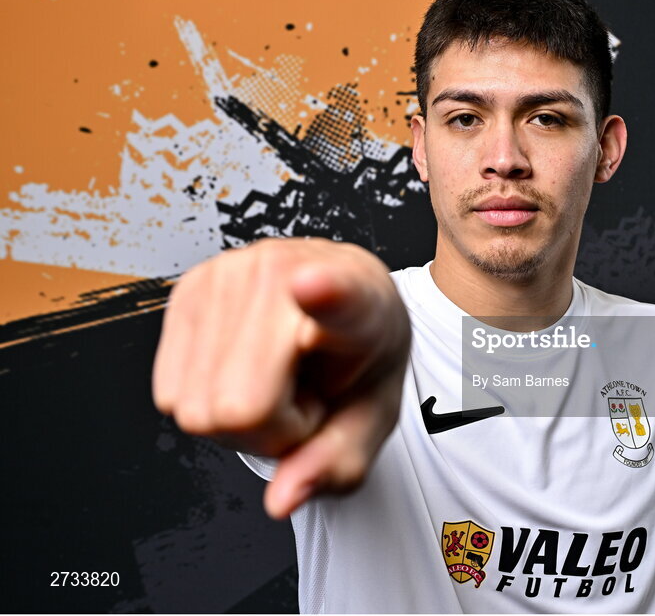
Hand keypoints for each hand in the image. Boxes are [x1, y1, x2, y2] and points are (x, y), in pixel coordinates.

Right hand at [152, 237, 410, 518]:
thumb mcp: (371, 419)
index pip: (339, 296)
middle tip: (301, 399)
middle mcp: (288, 271)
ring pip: (193, 407)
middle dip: (270, 430)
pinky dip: (205, 399)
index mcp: (359, 300)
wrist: (346, 304)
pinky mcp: (186, 287)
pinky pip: (168, 393)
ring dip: (235, 415)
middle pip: (238, 407)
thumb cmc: (360, 357)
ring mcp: (229, 273)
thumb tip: (283, 499)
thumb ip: (334, 464)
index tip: (311, 283)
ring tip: (275, 379)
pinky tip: (244, 370)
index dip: (324, 294)